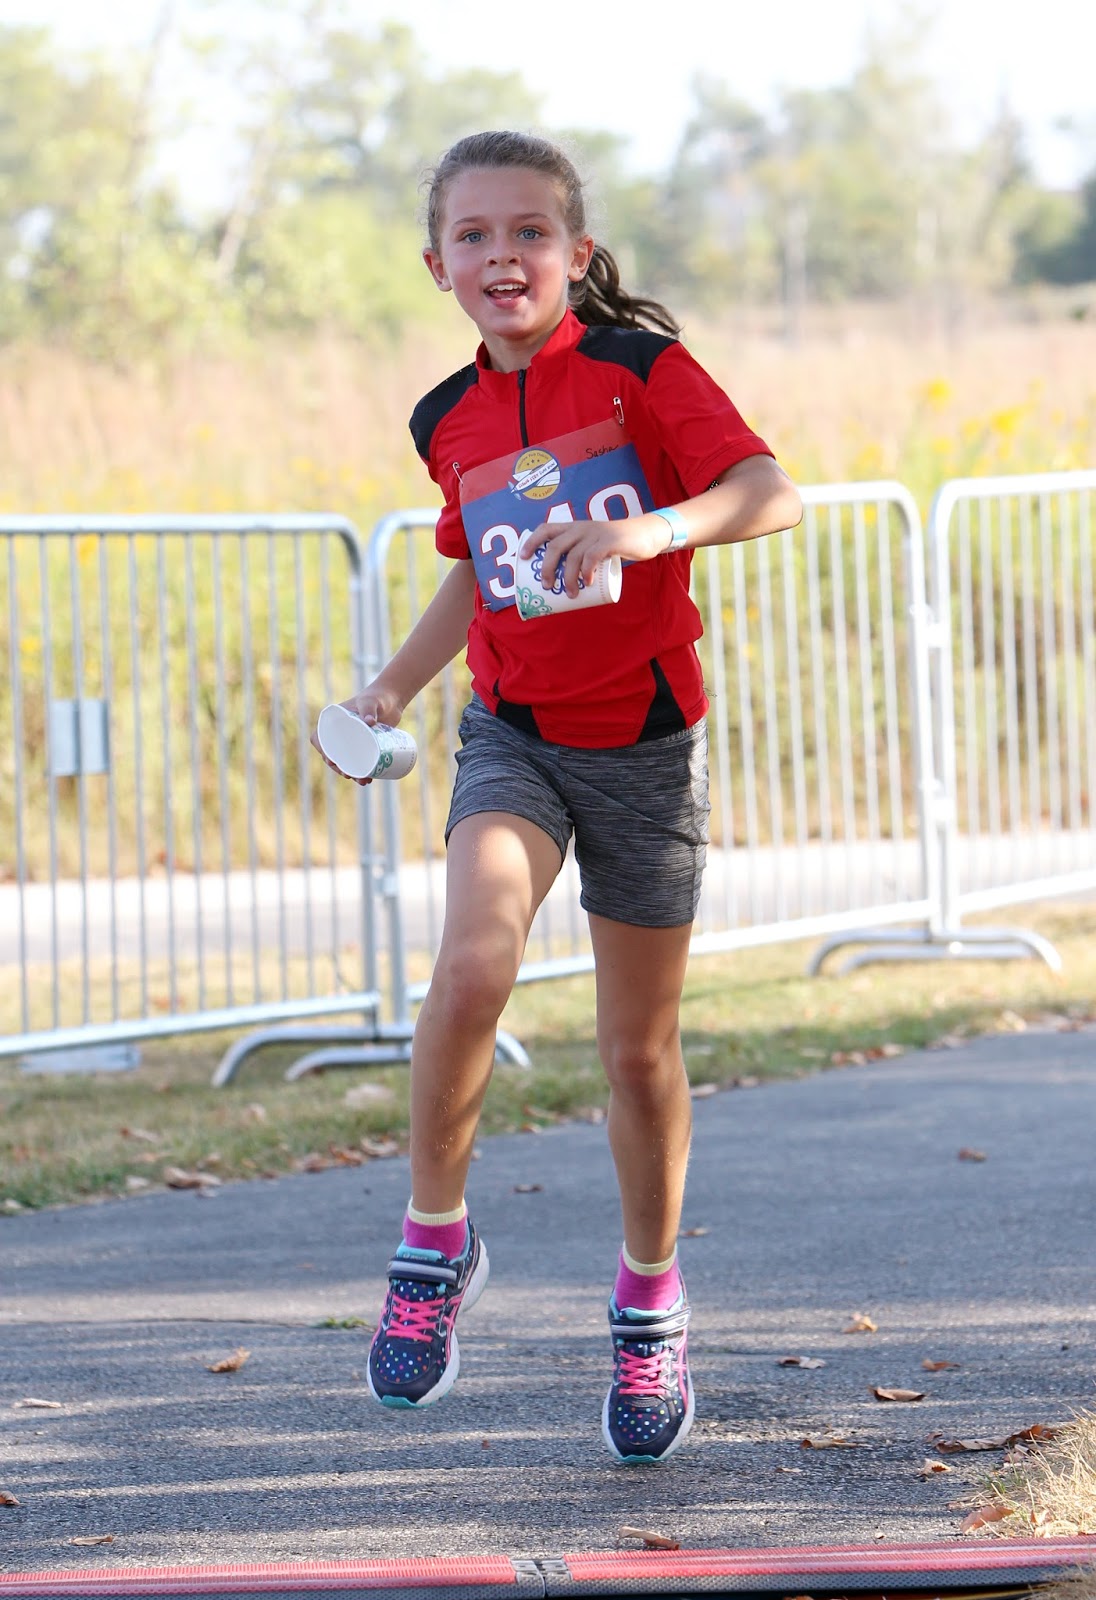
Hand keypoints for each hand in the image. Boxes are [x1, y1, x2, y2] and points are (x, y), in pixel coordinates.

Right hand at [310, 682, 405, 785]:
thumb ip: (369, 707)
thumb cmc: (378, 697)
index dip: (323, 752)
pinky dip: (361, 772)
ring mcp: (352, 740)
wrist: (393, 700)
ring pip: (346, 761)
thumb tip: (369, 722)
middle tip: (351, 775)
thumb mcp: (371, 702)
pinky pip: (358, 762)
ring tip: (364, 781)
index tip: (332, 761)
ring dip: (351, 774)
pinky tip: (367, 780)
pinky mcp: (364, 746)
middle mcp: (340, 732)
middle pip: (333, 754)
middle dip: (339, 769)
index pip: (320, 739)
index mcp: (333, 721)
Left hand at [519, 514, 670, 597]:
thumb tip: (563, 581)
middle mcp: (581, 527)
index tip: (523, 557)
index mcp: (574, 527)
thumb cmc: (615, 544)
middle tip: (547, 586)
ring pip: (573, 556)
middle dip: (547, 568)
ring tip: (570, 593)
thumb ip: (580, 554)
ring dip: (568, 577)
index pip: (546, 528)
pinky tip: (587, 583)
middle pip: (555, 546)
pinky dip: (586, 572)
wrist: (644, 534)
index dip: (532, 541)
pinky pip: (592, 556)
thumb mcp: (593, 543)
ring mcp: (595, 533)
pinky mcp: (610, 541)